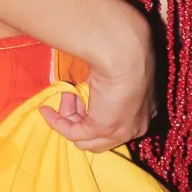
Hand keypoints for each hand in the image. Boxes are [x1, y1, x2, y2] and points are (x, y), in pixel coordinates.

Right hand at [40, 11, 155, 152]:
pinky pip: (73, 133)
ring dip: (69, 118)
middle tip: (71, 95)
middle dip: (80, 117)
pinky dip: (57, 123)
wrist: (124, 51)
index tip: (80, 96)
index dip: (95, 111)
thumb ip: (104, 86)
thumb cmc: (123, 52)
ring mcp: (121, 131)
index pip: (117, 123)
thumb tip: (89, 83)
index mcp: (145, 111)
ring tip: (65, 95)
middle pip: (100, 137)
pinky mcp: (103, 128)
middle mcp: (137, 127)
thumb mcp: (115, 72)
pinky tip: (46, 111)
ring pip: (86, 139)